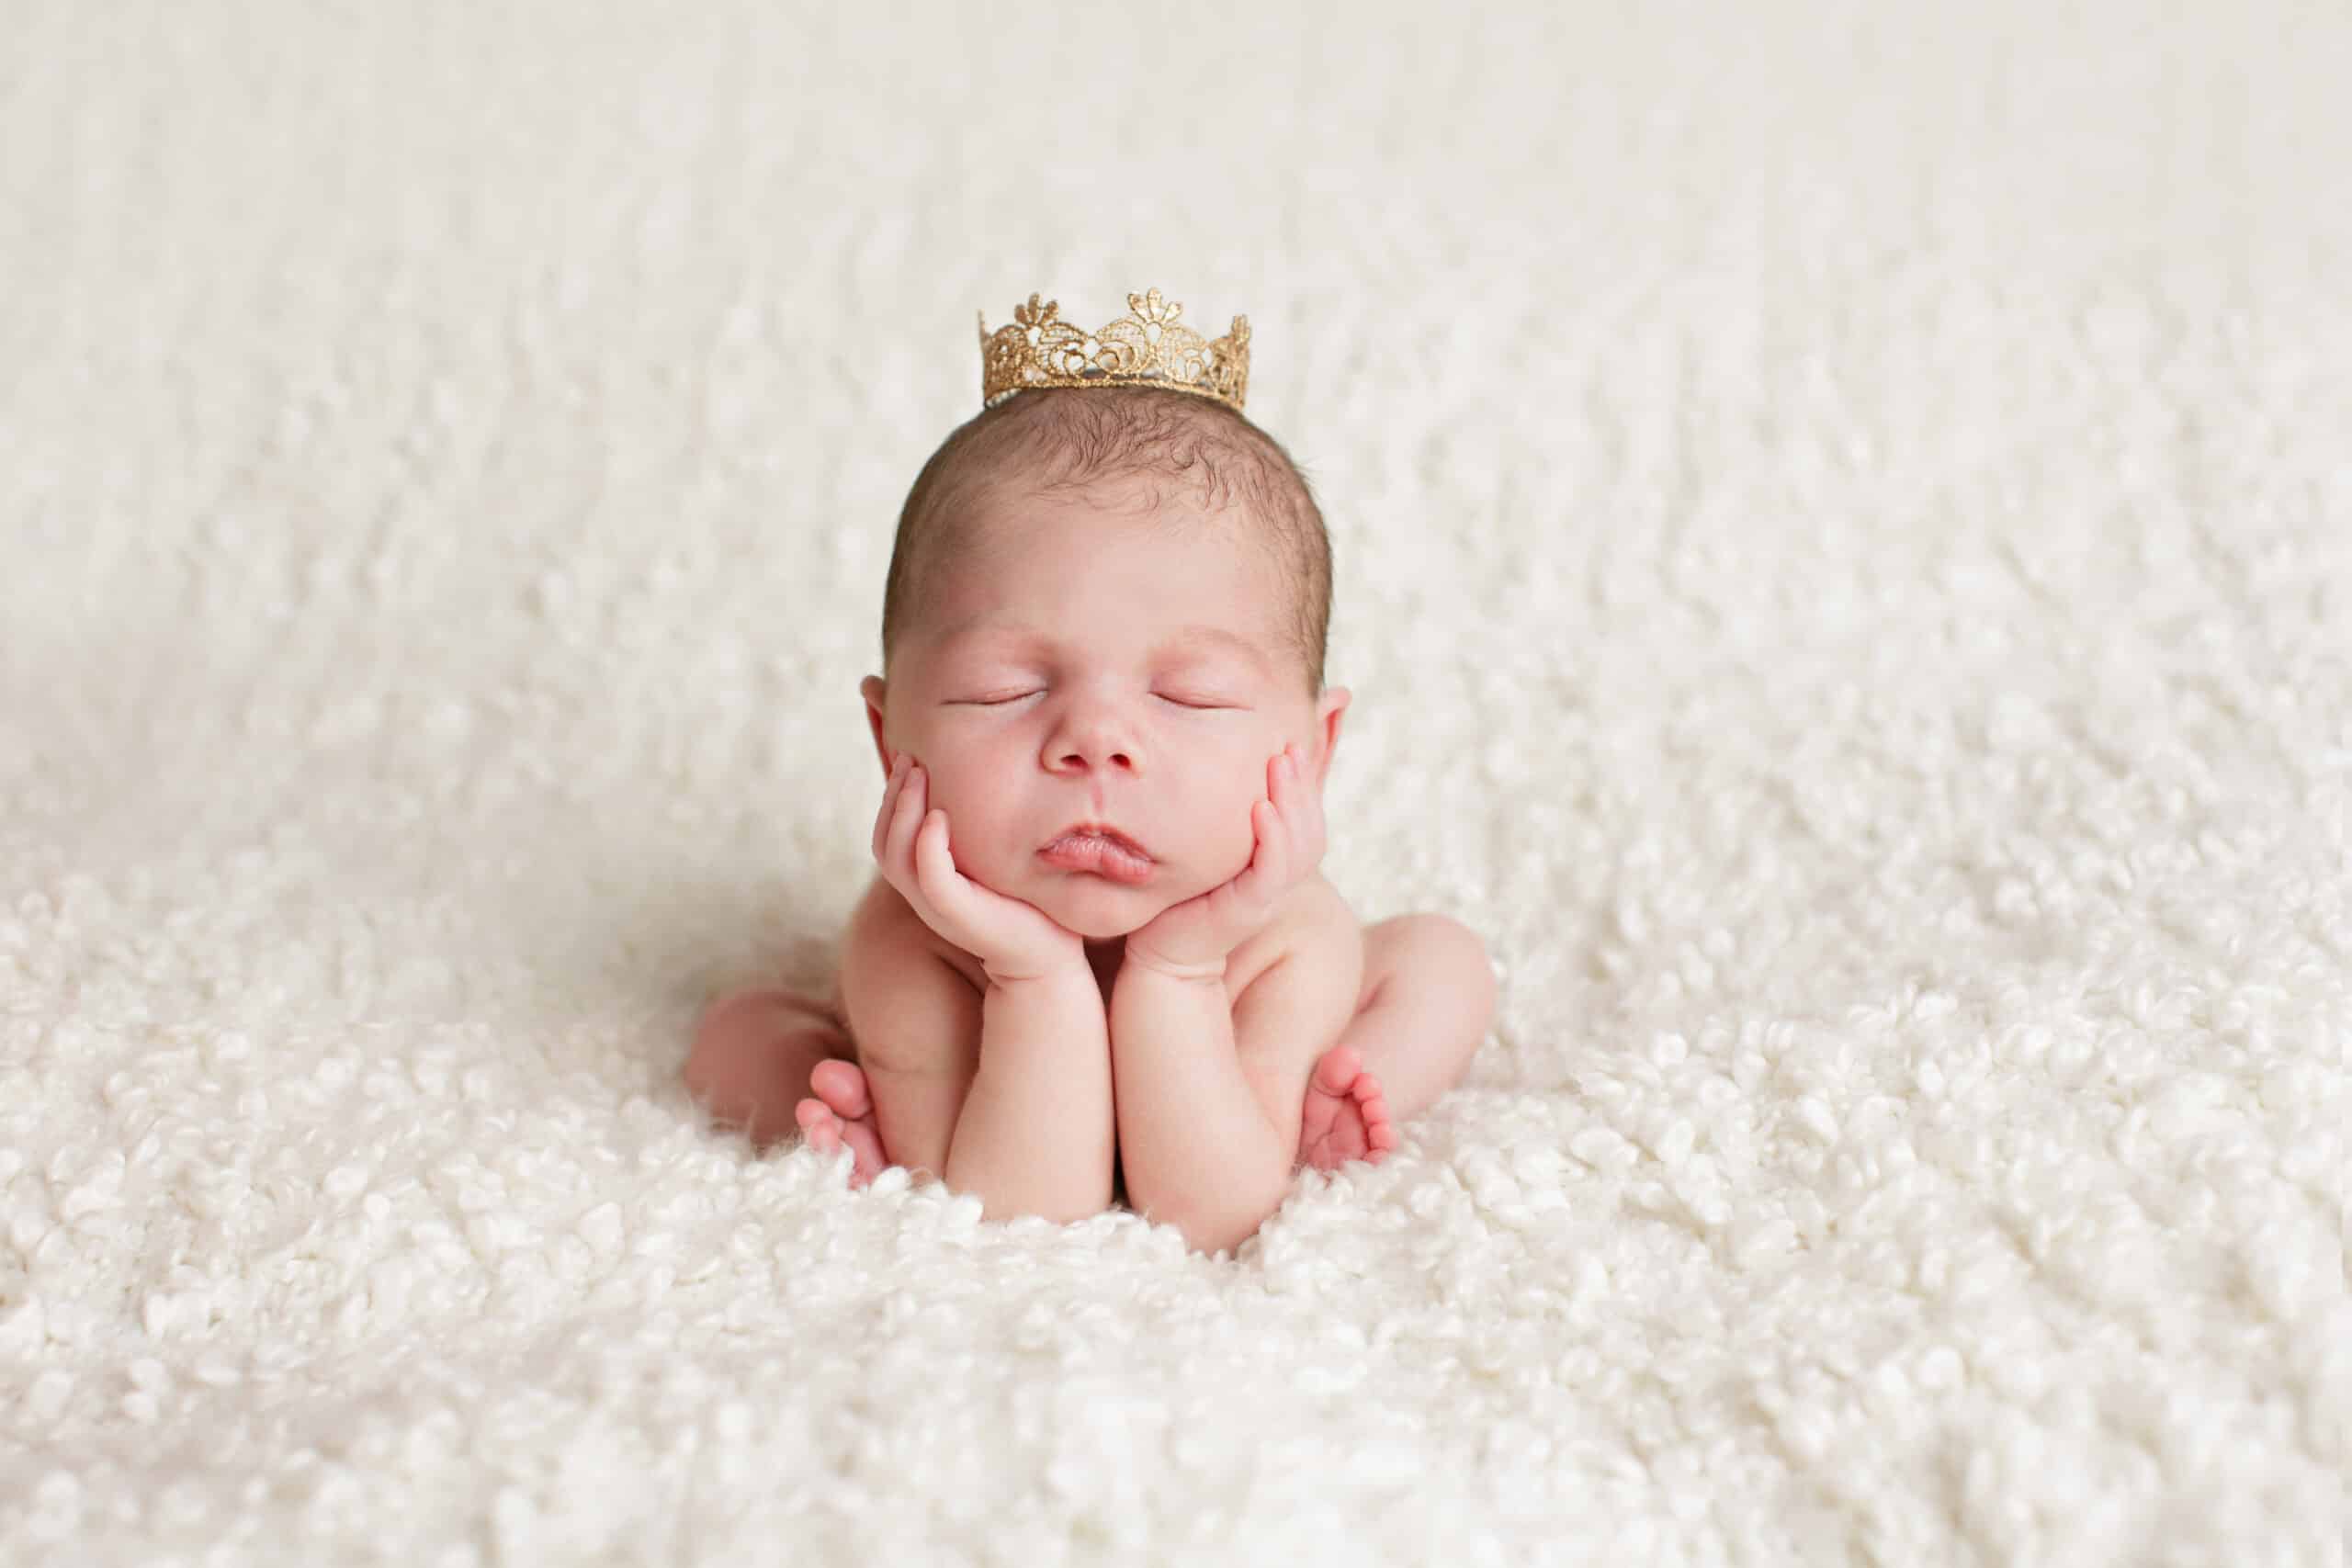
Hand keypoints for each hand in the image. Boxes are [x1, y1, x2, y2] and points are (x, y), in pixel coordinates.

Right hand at [872, 753, 1085, 984]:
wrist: (1049, 960)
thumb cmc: (1027, 906)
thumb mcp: (993, 864)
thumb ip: (975, 838)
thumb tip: (980, 789)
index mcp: (927, 883)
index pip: (888, 840)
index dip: (891, 800)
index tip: (908, 762)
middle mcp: (924, 896)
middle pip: (884, 844)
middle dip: (892, 797)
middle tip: (908, 760)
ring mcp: (939, 908)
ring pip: (897, 858)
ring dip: (903, 812)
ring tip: (918, 776)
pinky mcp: (960, 915)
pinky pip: (931, 878)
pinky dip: (928, 846)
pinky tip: (938, 816)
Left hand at [1123, 743, 1324, 981]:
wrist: (1158, 953)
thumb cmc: (1175, 897)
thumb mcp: (1203, 850)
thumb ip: (1218, 820)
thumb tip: (1210, 763)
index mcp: (1271, 866)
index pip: (1304, 822)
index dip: (1304, 786)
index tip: (1291, 746)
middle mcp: (1276, 881)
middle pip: (1311, 830)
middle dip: (1302, 785)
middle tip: (1290, 747)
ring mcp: (1266, 897)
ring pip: (1299, 848)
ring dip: (1292, 802)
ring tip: (1280, 764)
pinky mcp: (1248, 911)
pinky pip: (1271, 873)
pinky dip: (1272, 839)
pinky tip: (1262, 809)